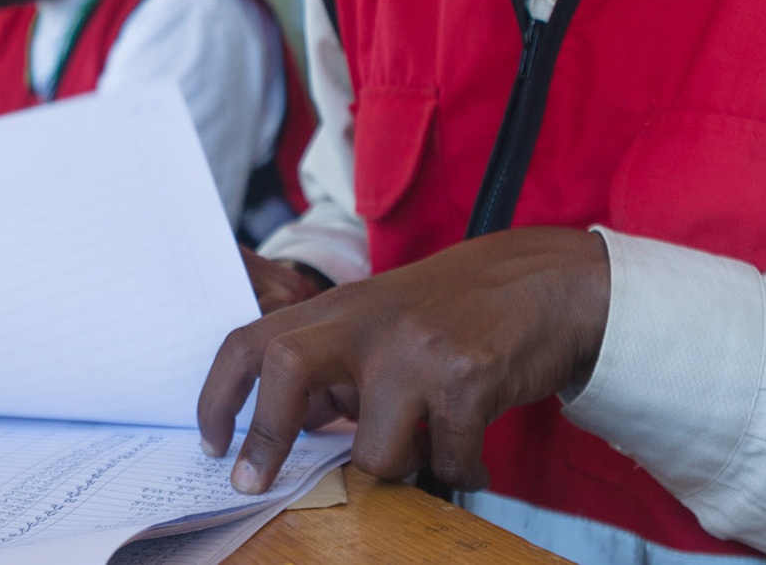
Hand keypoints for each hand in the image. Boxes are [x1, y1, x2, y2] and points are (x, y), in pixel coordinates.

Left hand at [200, 227, 610, 494]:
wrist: (551, 283)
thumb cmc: (460, 309)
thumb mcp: (384, 320)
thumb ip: (337, 365)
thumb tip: (290, 430)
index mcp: (340, 308)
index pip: (254, 340)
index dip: (220, 395)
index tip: (214, 444)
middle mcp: (371, 322)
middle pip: (284, 368)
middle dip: (265, 436)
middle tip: (255, 482)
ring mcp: (418, 350)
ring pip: (373, 452)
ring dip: (399, 469)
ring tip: (427, 449)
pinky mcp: (467, 380)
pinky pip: (446, 462)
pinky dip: (460, 469)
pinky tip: (473, 449)